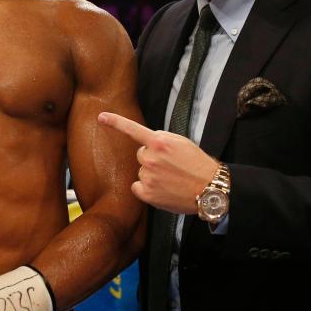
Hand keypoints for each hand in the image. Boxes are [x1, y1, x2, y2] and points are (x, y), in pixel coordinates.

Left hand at [98, 111, 218, 213]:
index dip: (115, 122)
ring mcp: (148, 176)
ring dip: (152, 175)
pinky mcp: (147, 193)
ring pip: (141, 172)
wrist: (209, 189)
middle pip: (141, 155)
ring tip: (171, 179)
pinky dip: (146, 190)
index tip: (101, 117)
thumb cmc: (198, 165)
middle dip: (152, 158)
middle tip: (171, 166)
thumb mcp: (182, 142)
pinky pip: (137, 187)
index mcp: (159, 142)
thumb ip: (162, 139)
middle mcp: (151, 158)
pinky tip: (162, 190)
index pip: (133, 130)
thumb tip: (148, 143)